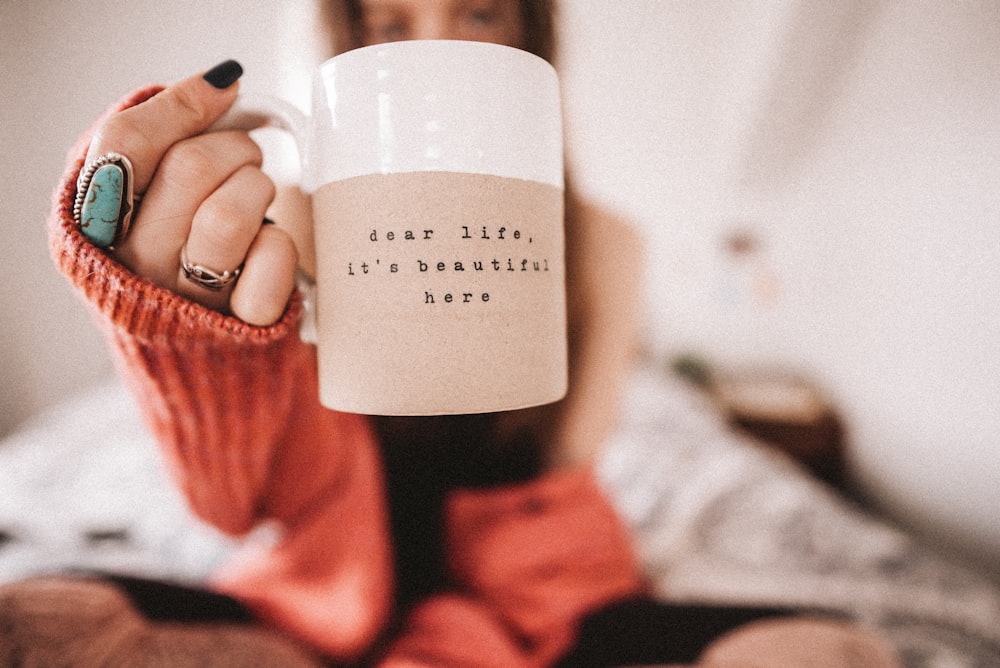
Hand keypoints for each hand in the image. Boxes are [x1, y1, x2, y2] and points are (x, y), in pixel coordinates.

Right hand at [85, 61, 297, 325]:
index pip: (125, 143)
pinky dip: (282, 243)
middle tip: (245, 158)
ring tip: (257, 195)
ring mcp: (186, 297)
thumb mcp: (148, 195)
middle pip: (190, 169)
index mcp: (99, 219)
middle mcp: (134, 260)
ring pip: (229, 214)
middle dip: (235, 147)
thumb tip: (222, 82)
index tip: (226, 90)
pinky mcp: (242, 322)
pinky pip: (272, 259)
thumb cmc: (176, 249)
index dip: (182, 105)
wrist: (196, 352)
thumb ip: (166, 137)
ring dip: (258, 187)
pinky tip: (268, 244)